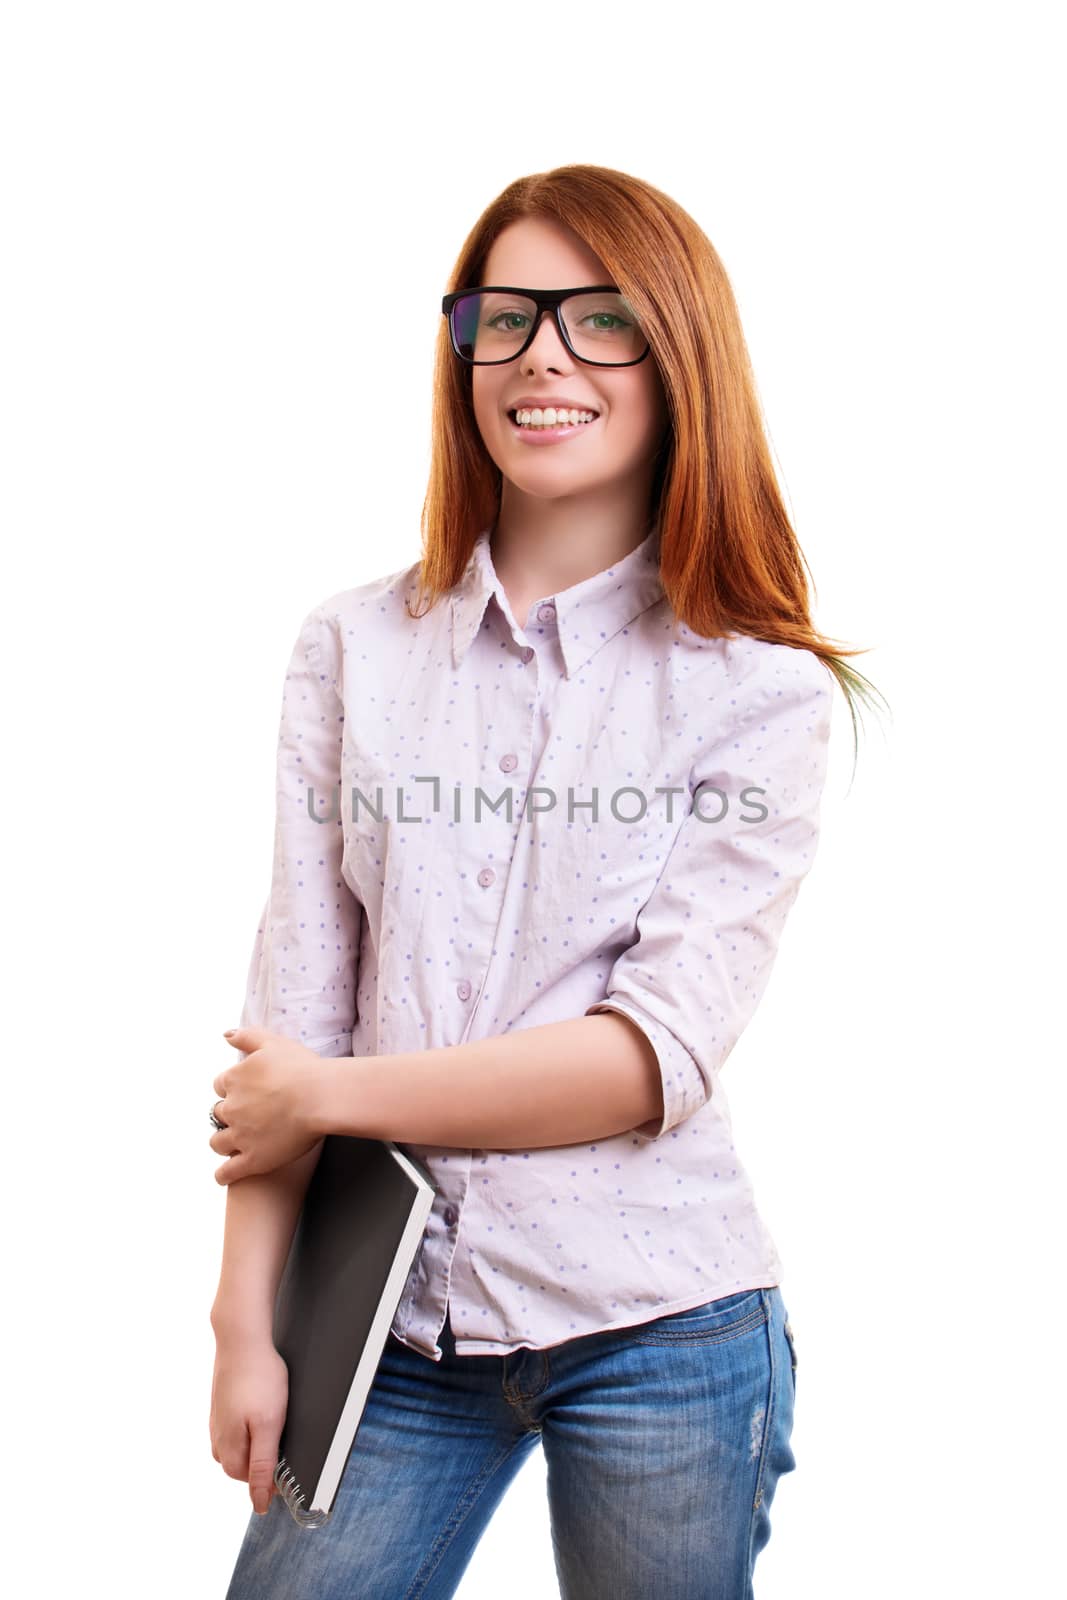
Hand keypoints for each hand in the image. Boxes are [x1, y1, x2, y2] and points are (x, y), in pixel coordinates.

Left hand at [210, 1026, 326, 1183]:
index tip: (245, 1092)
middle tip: (247, 1117)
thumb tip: (226, 1035)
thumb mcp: (273, 1042)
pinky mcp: (252, 1160)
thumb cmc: (303, 1068)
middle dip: (230, 1115)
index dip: (233, 1088)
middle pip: (219, 1114)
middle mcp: (231, 1108)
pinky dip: (224, 1174)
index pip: (221, 1085)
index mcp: (234, 1080)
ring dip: (224, 1142)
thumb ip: (247, 1036)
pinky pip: (227, 1172)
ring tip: (234, 1144)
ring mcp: (240, 1136)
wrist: (321, 1098)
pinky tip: (226, 1174)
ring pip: (218, 1143)